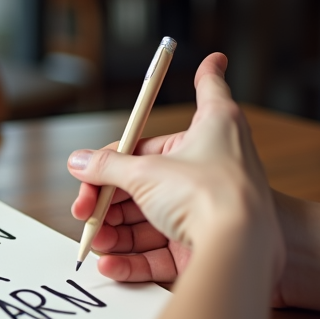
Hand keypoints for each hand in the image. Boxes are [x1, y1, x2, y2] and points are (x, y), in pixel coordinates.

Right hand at [67, 53, 283, 291]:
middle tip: (83, 206)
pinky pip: (161, 251)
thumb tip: (78, 161)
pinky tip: (108, 260)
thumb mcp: (145, 173)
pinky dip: (133, 257)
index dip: (208, 75)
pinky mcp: (204, 244)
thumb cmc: (207, 195)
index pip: (209, 92)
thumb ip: (107, 168)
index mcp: (215, 127)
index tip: (215, 58)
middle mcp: (215, 163)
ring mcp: (209, 206)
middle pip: (154, 171)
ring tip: (93, 238)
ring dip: (115, 229)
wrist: (241, 250)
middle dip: (110, 194)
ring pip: (151, 216)